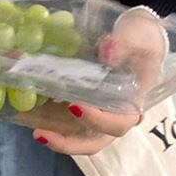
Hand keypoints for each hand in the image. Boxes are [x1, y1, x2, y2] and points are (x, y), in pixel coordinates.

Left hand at [32, 8, 166, 154]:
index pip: (120, 121)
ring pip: (83, 137)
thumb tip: (107, 52)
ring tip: (37, 132)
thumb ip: (124, 43)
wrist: (138, 35)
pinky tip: (34, 116)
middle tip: (42, 133)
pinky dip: (55, 123)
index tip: (74, 106)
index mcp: (136, 101)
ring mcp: (103, 113)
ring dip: (60, 138)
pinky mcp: (88, 107)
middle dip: (70, 142)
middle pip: (98, 140)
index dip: (98, 120)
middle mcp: (120, 114)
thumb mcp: (138, 34)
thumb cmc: (142, 37)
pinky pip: (72, 122)